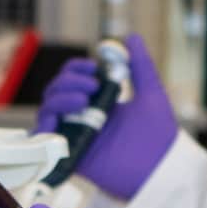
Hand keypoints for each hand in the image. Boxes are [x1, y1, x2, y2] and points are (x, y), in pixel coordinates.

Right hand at [35, 38, 176, 200]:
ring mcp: (75, 136)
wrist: (162, 169)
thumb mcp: (151, 93)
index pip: (73, 79)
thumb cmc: (160, 136)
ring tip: (84, 100)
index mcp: (99, 102)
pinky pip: (44, 141)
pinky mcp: (70, 156)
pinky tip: (59, 119)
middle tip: (92, 85)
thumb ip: (141, 66)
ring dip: (59, 99)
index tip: (93, 66)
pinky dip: (44, 127)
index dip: (76, 69)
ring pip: (47, 111)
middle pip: (56, 91)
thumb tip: (132, 37)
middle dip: (68, 81)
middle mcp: (83, 117)